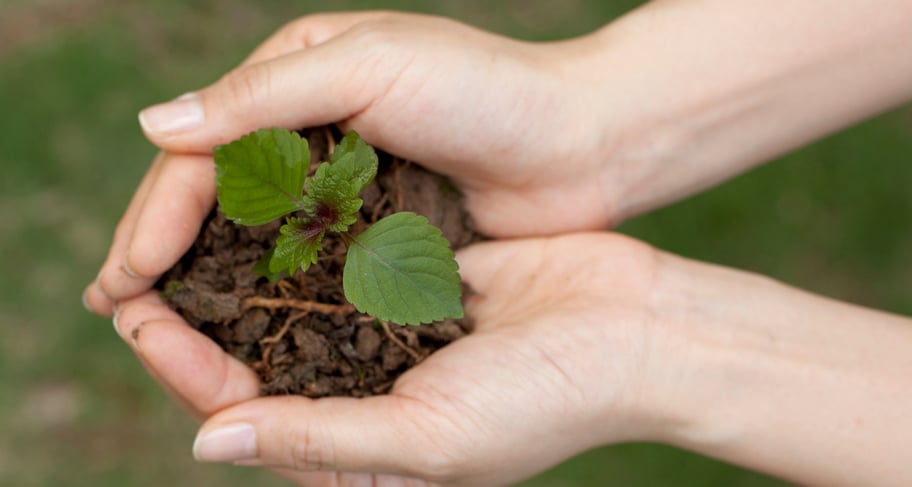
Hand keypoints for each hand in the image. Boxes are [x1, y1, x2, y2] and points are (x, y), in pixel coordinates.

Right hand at [84, 11, 636, 312]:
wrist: (587, 139)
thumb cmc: (489, 90)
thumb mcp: (375, 66)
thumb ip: (265, 98)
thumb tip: (153, 127)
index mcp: (295, 79)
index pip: (204, 154)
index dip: (157, 214)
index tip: (124, 278)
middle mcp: (309, 133)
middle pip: (217, 200)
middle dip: (164, 251)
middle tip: (118, 311)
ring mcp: (344, 186)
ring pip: (255, 238)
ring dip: (207, 281)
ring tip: (162, 331)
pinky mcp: (379, 230)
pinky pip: (308, 265)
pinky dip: (271, 295)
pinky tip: (244, 329)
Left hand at [109, 233, 666, 485]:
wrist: (637, 335)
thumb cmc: (546, 404)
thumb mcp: (427, 442)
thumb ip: (321, 444)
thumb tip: (206, 443)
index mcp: (358, 447)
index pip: (244, 410)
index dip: (183, 368)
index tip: (135, 318)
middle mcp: (363, 389)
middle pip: (256, 353)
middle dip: (196, 314)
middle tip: (136, 264)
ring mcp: (389, 329)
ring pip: (293, 299)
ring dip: (243, 267)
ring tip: (188, 221)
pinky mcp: (415, 278)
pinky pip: (344, 255)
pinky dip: (305, 234)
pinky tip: (267, 199)